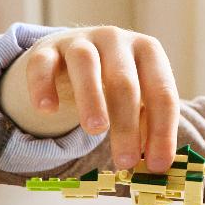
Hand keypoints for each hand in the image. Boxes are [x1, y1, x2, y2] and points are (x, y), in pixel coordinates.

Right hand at [2, 26, 178, 172]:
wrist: (75, 52)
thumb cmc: (116, 82)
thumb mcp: (140, 98)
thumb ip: (148, 126)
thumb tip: (157, 164)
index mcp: (149, 51)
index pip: (162, 92)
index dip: (162, 131)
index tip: (158, 165)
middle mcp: (117, 40)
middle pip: (124, 83)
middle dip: (127, 125)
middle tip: (126, 162)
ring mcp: (81, 41)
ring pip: (85, 65)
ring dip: (91, 99)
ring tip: (95, 131)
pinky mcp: (47, 48)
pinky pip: (42, 64)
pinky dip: (43, 86)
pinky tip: (47, 110)